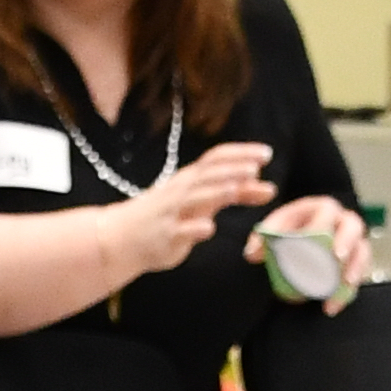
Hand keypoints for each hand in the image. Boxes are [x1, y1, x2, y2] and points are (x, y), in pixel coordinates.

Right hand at [103, 143, 273, 279]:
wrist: (122, 237)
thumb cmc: (169, 215)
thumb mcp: (203, 201)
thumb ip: (234, 194)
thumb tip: (268, 188)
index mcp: (191, 178)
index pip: (216, 158)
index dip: (241, 153)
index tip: (266, 153)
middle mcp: (182, 190)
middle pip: (208, 175)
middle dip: (232, 169)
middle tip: (256, 168)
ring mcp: (172, 212)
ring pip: (195, 198)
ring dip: (215, 192)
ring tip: (236, 188)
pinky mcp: (166, 235)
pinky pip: (180, 230)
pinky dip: (195, 228)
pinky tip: (209, 228)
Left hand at [246, 194, 372, 294]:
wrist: (299, 244)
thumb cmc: (287, 232)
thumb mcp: (272, 231)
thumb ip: (260, 240)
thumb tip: (252, 254)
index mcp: (321, 208)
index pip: (327, 210)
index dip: (323, 222)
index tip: (314, 236)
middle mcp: (342, 222)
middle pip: (353, 227)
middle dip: (347, 241)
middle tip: (337, 257)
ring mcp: (353, 243)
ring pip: (362, 253)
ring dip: (353, 271)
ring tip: (340, 289)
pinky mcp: (356, 263)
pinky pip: (358, 276)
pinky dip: (346, 293)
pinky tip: (331, 306)